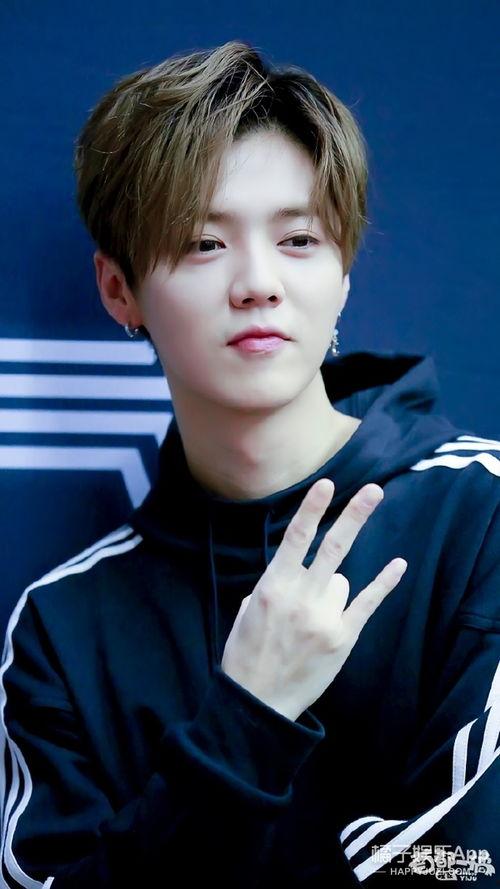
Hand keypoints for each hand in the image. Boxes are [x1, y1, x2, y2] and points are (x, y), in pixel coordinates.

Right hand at [221, 478, 406, 721]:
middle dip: (354, 516)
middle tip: (374, 491)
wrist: (258, 704)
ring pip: (343, 580)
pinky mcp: (343, 638)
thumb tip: (292, 572)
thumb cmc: (245, 655)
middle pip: (333, 547)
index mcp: (272, 587)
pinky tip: (397, 565)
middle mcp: (301, 598)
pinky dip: (383, 583)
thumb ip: (271, 587)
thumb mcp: (247, 613)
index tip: (327, 484)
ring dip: (332, 588)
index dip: (312, 509)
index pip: (294, 539)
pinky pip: (367, 603)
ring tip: (311, 618)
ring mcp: (325, 618)